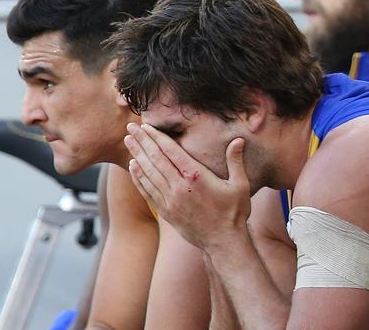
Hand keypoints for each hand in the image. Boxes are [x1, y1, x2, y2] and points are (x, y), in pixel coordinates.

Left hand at [124, 123, 251, 249]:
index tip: (146, 126)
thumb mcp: (240, 185)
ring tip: (128, 141)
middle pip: (155, 158)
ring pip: (148, 173)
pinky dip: (138, 177)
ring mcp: (171, 200)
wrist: (224, 242)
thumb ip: (236, 161)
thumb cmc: (234, 213)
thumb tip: (238, 140)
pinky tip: (132, 166)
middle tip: (130, 127)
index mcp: (196, 176)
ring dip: (137, 155)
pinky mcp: (166, 212)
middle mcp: (180, 186)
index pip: (171, 151)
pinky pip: (147, 191)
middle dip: (142, 141)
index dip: (157, 136)